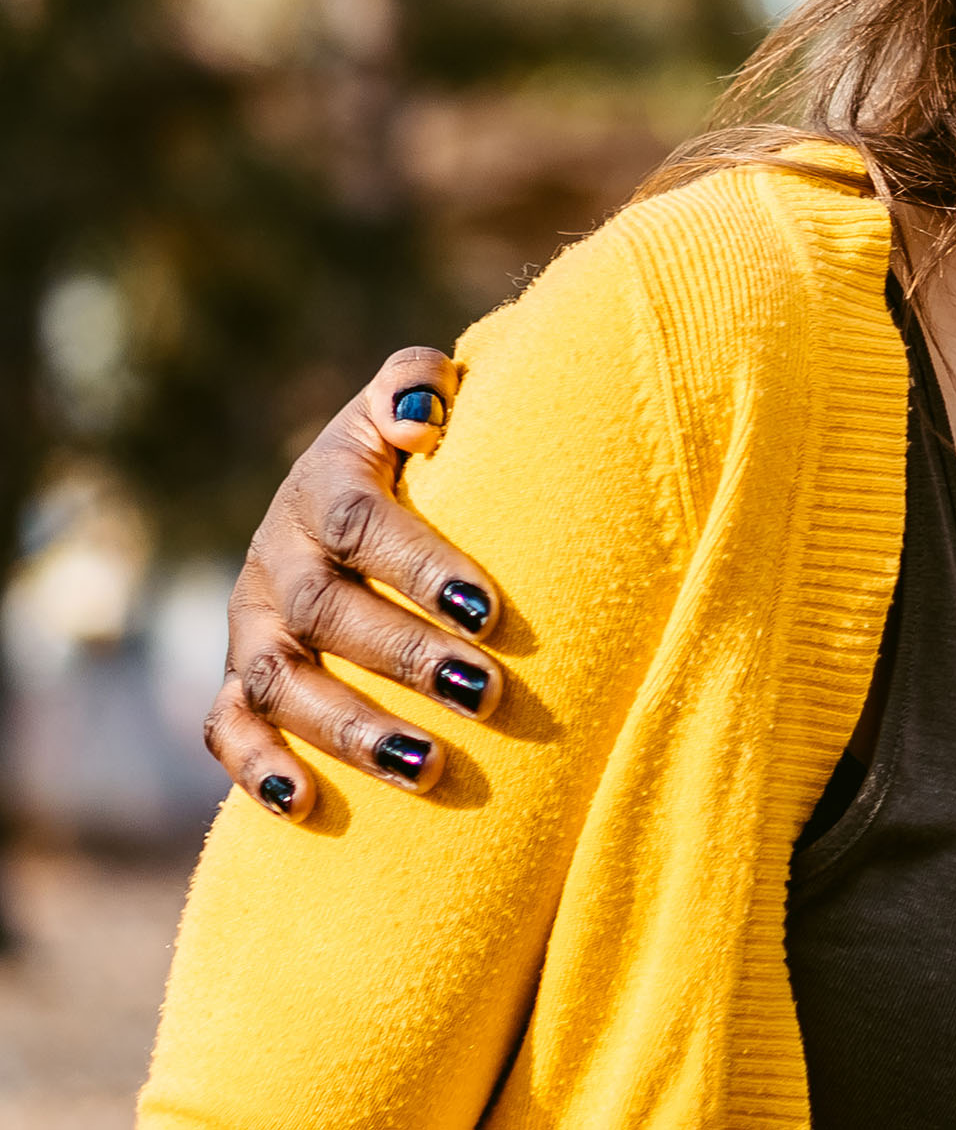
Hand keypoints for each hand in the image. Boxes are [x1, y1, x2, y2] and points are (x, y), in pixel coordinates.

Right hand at [203, 347, 504, 819]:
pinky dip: (258, 769)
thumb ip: (419, 386)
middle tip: (485, 693)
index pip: (362, 524)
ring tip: (426, 766)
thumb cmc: (408, 452)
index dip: (421, 566)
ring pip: (279, 681)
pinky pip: (228, 728)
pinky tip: (304, 806)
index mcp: (322, 488)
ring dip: (348, 728)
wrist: (341, 500)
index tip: (490, 611)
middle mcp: (276, 559)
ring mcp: (250, 625)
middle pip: (326, 614)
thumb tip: (424, 417)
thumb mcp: (412, 402)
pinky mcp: (236, 679)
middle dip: (405, 657)